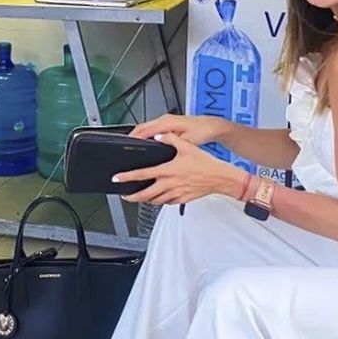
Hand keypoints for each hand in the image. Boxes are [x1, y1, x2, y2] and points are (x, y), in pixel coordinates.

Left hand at [113, 134, 242, 205]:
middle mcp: (169, 184)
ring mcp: (175, 193)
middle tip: (124, 195)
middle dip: (132, 196)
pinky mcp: (182, 199)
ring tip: (139, 197)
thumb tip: (159, 135)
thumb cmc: (206, 164)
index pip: (142, 175)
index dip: (127, 177)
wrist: (220, 178)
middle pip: (144, 194)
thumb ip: (170, 139)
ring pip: (154, 201)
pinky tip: (158, 197)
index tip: (117, 179)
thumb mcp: (187, 146)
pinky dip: (160, 201)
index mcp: (167, 170)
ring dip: (144, 200)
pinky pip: (167, 202)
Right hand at [129, 114, 228, 148]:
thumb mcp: (187, 140)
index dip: (134, 137)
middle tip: (124, 148)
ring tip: (130, 146)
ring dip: (138, 135)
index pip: (145, 129)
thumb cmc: (202, 131)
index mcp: (167, 122)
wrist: (211, 127)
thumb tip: (157, 141)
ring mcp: (166, 120)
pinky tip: (143, 143)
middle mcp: (165, 119)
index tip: (127, 144)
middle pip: (142, 127)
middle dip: (132, 136)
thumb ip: (172, 141)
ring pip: (146, 127)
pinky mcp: (168, 124)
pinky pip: (151, 128)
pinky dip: (145, 134)